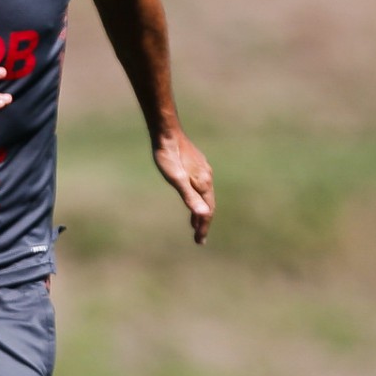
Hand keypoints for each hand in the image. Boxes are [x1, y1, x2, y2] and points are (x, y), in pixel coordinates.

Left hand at [153, 128, 213, 243]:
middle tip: (199, 238)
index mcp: (203, 183)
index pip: (206, 211)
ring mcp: (203, 170)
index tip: (199, 241)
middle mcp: (207, 177)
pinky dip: (199, 198)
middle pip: (208, 205)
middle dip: (203, 222)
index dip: (203, 227)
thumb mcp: (176, 180)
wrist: (167, 133)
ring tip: (195, 224)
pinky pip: (201, 187)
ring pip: (205, 195)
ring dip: (201, 211)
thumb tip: (203, 215)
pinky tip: (192, 197)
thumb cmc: (168, 157)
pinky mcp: (197, 165)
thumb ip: (189, 197)